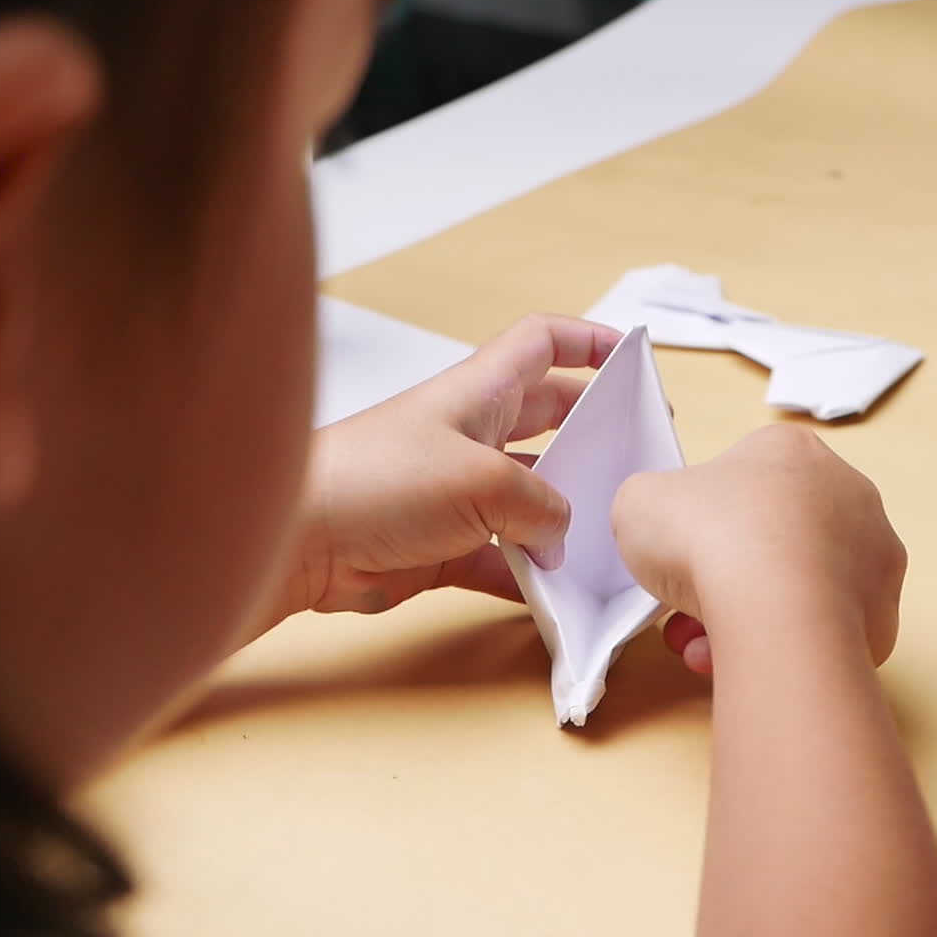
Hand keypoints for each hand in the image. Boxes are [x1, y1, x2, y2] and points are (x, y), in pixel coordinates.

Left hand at [278, 314, 618, 618]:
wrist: (298, 541)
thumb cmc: (377, 480)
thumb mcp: (485, 481)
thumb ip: (542, 505)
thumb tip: (562, 534)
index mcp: (480, 393)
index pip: (542, 343)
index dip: (587, 341)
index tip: (630, 358)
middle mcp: (471, 436)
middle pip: (549, 422)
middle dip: (593, 435)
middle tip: (638, 455)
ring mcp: (456, 493)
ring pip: (531, 498)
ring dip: (565, 517)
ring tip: (607, 533)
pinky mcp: (441, 546)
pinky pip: (502, 559)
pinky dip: (529, 576)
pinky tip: (558, 595)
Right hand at [613, 425, 906, 673]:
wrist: (775, 607)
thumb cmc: (711, 537)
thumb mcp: (641, 501)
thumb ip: (652, 505)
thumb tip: (664, 528)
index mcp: (794, 450)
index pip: (743, 480)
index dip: (701, 521)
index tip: (679, 552)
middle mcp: (848, 494)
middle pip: (771, 540)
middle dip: (722, 578)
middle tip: (685, 609)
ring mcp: (873, 556)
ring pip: (795, 590)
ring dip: (744, 616)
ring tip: (704, 646)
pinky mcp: (883, 615)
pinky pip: (819, 631)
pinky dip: (782, 645)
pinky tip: (744, 660)